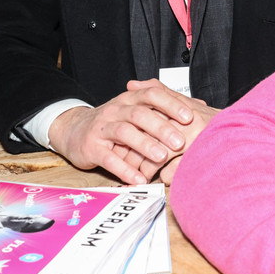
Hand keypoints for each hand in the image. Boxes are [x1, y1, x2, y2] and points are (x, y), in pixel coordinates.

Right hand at [48, 79, 204, 184]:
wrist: (74, 131)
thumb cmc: (114, 122)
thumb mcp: (136, 109)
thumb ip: (164, 107)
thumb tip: (199, 105)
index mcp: (130, 99)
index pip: (152, 95)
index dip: (170, 104)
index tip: (189, 116)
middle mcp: (116, 110)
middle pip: (140, 114)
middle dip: (161, 127)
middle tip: (180, 141)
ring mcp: (102, 128)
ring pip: (124, 133)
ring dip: (144, 145)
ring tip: (162, 158)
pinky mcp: (91, 147)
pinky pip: (108, 158)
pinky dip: (125, 169)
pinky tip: (139, 179)